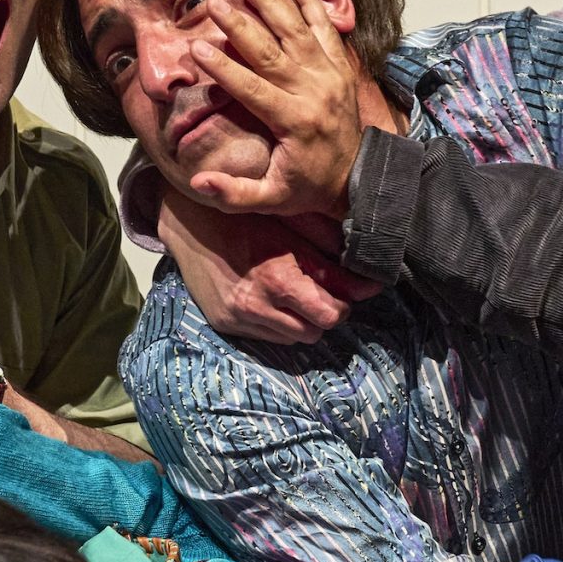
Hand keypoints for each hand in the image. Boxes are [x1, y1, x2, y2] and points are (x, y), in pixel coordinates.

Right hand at [160, 192, 379, 344]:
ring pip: (291, 339)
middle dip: (321, 317)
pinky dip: (275, 324)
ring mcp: (238, 318)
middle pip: (313, 332)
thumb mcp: (293, 236)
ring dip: (299, 322)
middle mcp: (258, 304)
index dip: (342, 306)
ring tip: (293, 298)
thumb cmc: (248, 222)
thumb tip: (371, 287)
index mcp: (280, 279)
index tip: (340, 295)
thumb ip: (331, 266)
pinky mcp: (224, 324)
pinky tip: (269, 301)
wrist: (192, 225)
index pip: (329, 315)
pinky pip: (265, 338)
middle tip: (318, 296)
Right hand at [180, 0, 368, 216]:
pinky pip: (325, 27)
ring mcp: (329, 75)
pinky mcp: (340, 67)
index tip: (196, 47)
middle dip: (240, 25)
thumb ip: (235, 193)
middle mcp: (313, 92)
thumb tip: (200, 182)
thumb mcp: (271, 199)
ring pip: (296, 31)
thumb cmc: (308, 187)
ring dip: (270, 2)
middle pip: (271, 51)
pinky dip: (310, 0)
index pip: (252, 87)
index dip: (223, 68)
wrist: (357, 179)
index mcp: (294, 121)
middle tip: (215, 2)